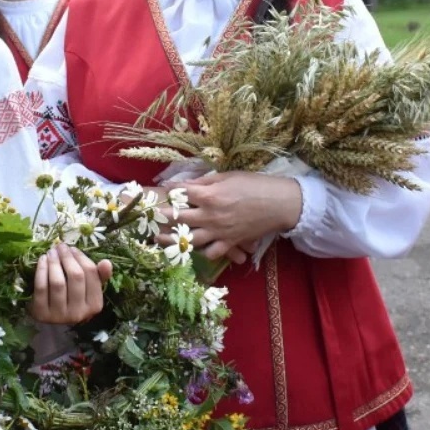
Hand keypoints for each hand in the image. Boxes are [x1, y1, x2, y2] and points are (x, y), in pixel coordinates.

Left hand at [30, 243, 112, 323]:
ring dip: (54, 263)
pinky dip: (41, 271)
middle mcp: (79, 313)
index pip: (91, 275)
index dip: (81, 258)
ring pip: (58, 282)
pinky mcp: (42, 314)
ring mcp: (59, 315)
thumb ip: (98, 275)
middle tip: (60, 246)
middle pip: (75, 277)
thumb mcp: (89, 289)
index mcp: (95, 305)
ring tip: (51, 252)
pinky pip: (42, 288)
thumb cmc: (73, 299)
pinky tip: (42, 260)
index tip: (73, 248)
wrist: (52, 319)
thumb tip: (107, 262)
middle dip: (67, 258)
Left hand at [156, 171, 302, 261]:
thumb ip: (205, 182)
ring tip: (158, 238)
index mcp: (209, 196)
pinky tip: (195, 248)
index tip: (160, 191)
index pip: (180, 193)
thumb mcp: (228, 176)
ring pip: (189, 239)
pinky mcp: (229, 242)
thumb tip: (186, 184)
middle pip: (178, 218)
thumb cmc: (255, 184)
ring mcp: (218, 232)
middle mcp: (210, 215)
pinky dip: (202, 251)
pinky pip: (210, 252)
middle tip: (150, 217)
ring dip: (172, 240)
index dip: (169, 191)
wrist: (279, 203)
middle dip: (161, 217)